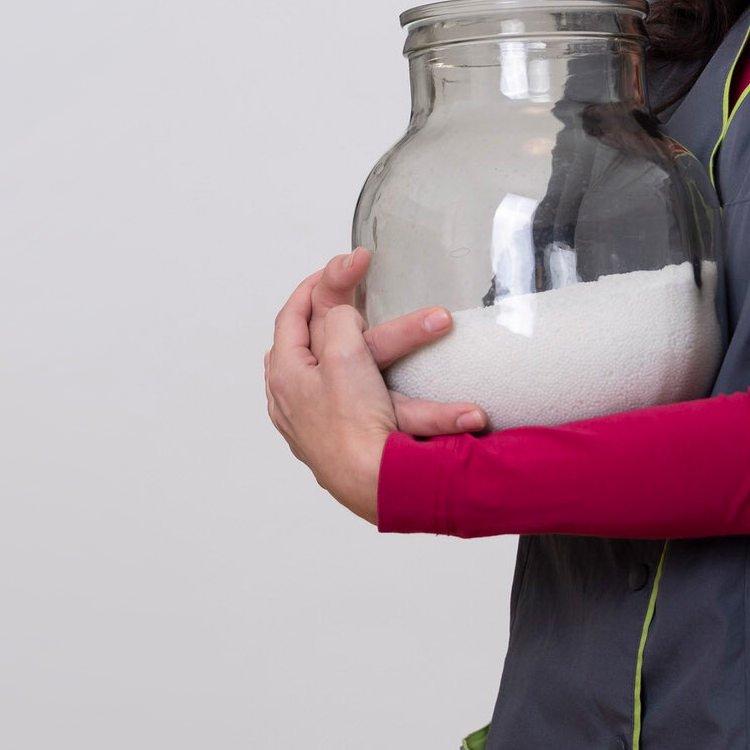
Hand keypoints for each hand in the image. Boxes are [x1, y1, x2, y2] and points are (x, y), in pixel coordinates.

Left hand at [263, 249, 487, 522]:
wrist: (374, 486)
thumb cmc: (349, 425)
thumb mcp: (343, 351)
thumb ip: (340, 317)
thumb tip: (343, 308)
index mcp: (287, 371)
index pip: (293, 314)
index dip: (318, 282)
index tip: (347, 263)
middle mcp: (304, 396)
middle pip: (339, 339)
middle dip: (379, 314)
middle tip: (391, 285)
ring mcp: (333, 418)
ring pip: (377, 374)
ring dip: (417, 361)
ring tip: (447, 338)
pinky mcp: (363, 437)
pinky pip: (398, 407)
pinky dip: (428, 406)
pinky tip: (462, 409)